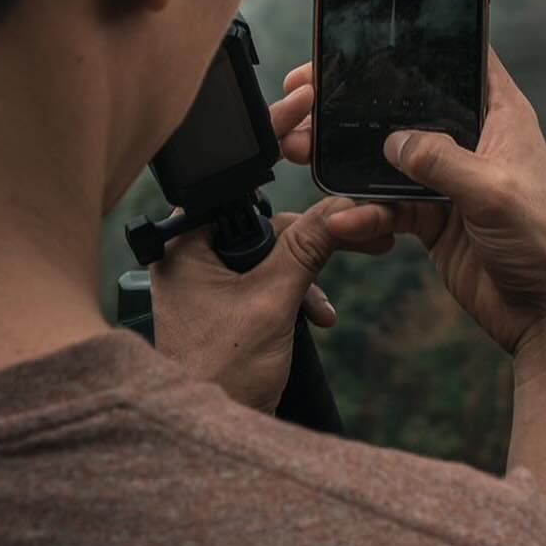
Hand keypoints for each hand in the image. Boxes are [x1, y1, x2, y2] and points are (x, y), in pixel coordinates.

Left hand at [147, 79, 393, 413]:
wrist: (211, 444)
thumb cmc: (218, 376)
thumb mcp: (273, 302)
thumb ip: (308, 246)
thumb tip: (345, 206)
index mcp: (185, 242)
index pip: (236, 176)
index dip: (275, 137)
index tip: (306, 101)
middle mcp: (189, 254)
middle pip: (264, 214)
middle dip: (312, 228)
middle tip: (359, 219)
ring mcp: (205, 281)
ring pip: (271, 248)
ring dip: (309, 267)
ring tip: (346, 280)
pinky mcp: (222, 304)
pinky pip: (268, 277)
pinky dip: (297, 291)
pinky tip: (319, 316)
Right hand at [278, 49, 545, 358]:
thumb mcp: (495, 192)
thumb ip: (443, 161)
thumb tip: (394, 141)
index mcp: (500, 115)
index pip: (458, 61)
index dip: (416, 46)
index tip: (365, 39)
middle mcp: (472, 140)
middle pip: (407, 107)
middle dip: (358, 104)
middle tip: (308, 96)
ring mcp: (449, 180)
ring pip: (387, 157)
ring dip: (346, 159)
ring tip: (303, 152)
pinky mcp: (432, 218)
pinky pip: (387, 206)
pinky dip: (363, 212)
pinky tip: (342, 219)